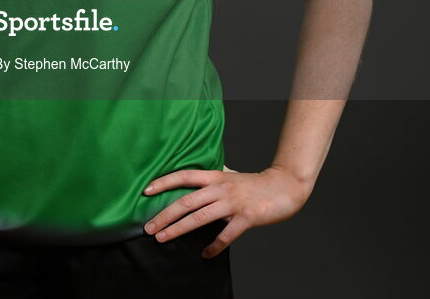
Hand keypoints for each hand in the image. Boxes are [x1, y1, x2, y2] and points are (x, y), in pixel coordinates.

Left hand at [142, 165, 311, 257]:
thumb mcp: (231, 175)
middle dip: (164, 215)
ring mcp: (232, 203)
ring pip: (199, 217)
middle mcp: (220, 188)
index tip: (145, 190)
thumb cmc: (255, 183)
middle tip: (148, 228)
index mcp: (215, 177)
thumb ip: (214, 178)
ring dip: (178, 229)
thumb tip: (196, 177)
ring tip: (163, 239)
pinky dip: (214, 246)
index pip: (183, 176)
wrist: (284, 186)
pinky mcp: (246, 217)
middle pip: (185, 201)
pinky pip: (226, 235)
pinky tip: (205, 254)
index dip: (164, 182)